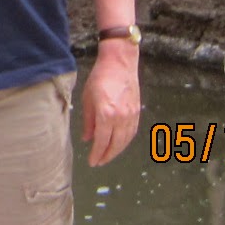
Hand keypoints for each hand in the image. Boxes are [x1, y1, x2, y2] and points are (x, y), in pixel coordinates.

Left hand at [81, 46, 139, 165]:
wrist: (120, 62)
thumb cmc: (100, 77)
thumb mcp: (88, 98)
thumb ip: (88, 121)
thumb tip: (87, 138)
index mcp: (106, 113)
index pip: (102, 141)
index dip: (96, 154)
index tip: (92, 162)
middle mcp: (121, 117)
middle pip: (115, 144)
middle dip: (107, 156)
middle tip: (99, 162)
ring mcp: (131, 115)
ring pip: (125, 140)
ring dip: (117, 150)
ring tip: (108, 155)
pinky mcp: (137, 111)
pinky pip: (132, 132)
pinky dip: (126, 141)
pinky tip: (119, 143)